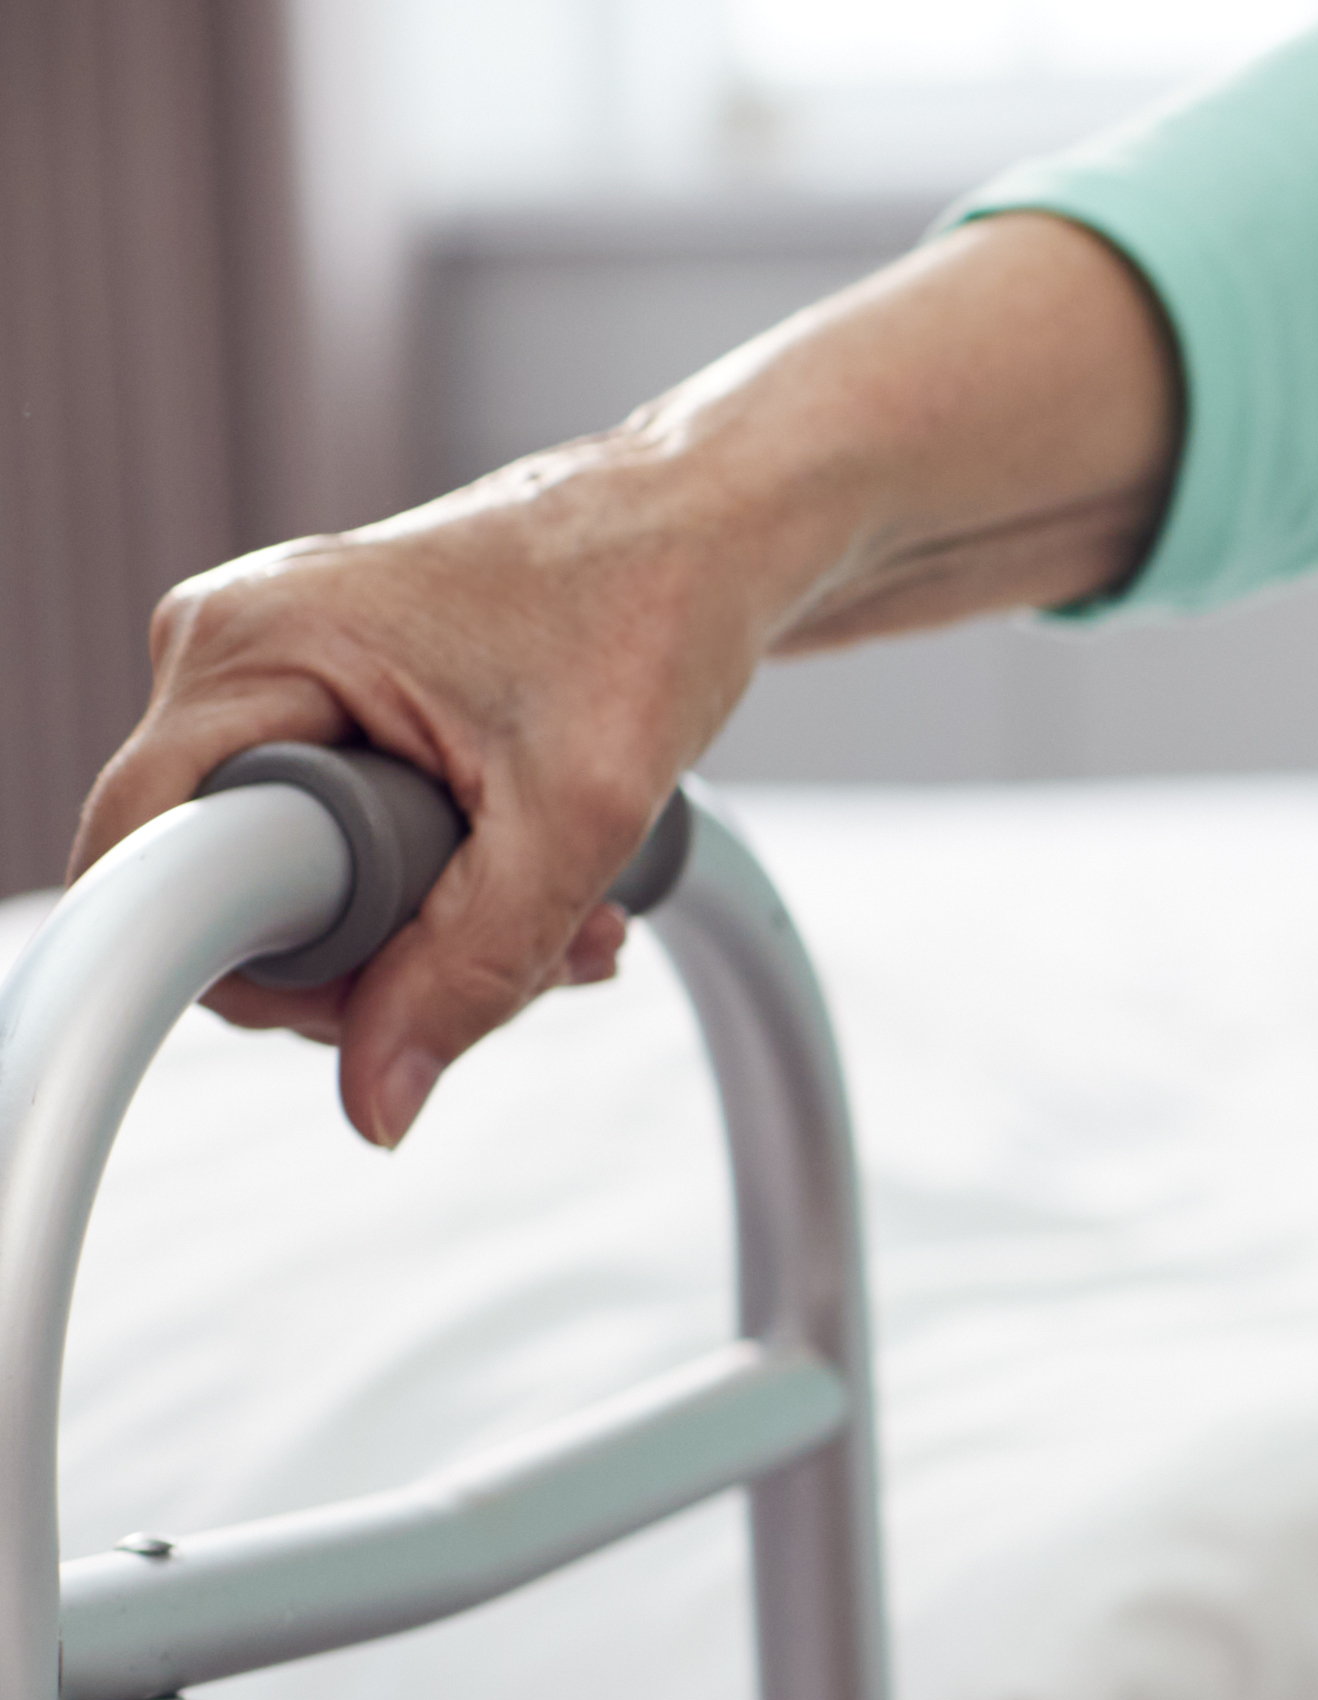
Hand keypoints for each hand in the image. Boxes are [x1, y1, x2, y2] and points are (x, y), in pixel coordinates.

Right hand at [63, 215, 1179, 1146]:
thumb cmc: (652, 606)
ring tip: (574, 922)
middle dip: (386, 961)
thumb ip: (474, 966)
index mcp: (246, 652)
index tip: (377, 994)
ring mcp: (283, 683)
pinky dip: (456, 896)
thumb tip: (377, 1101)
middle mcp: (235, 658)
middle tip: (526, 955)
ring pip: (314, 890)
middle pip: (238, 894)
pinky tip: (560, 897)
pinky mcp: (339, 710)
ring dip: (444, 940)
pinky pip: (355, 851)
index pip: (145, 861)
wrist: (720, 528)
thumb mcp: (578, 813)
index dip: (247, 965)